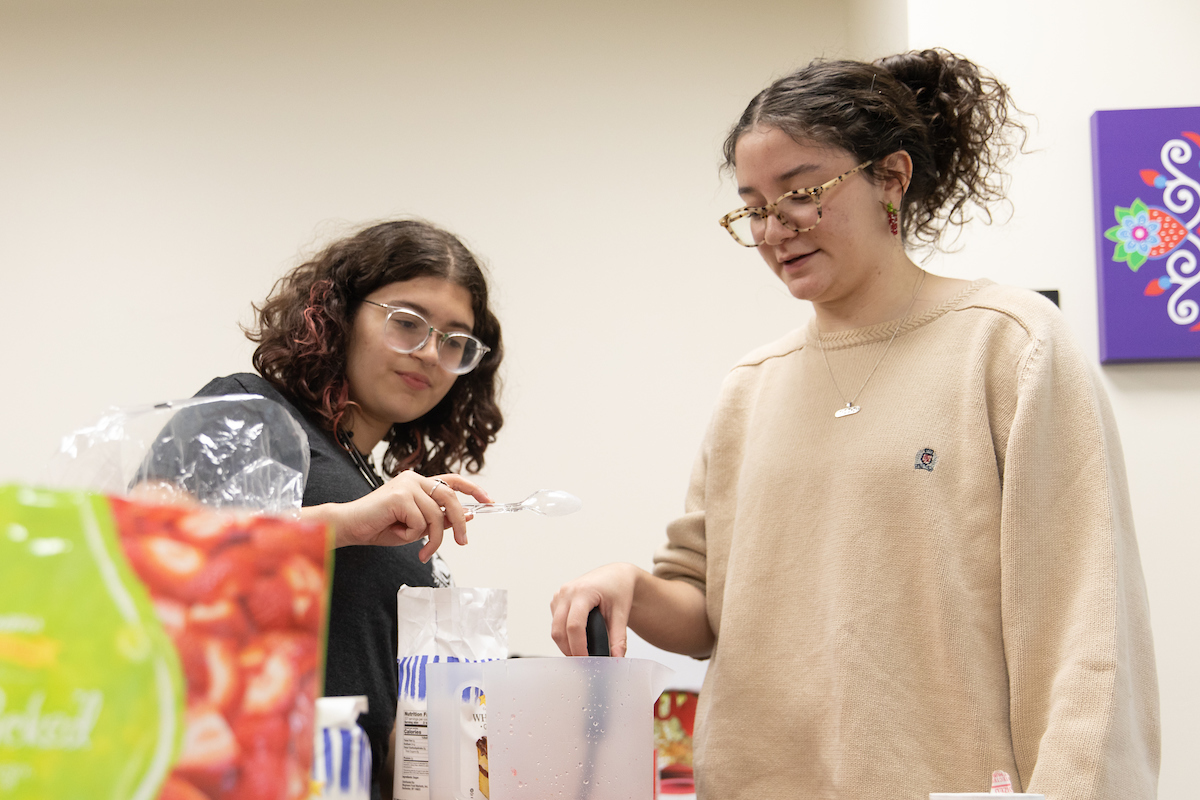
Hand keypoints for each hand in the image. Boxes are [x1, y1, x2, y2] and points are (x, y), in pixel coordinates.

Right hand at [312, 470, 491, 560]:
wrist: (350, 527)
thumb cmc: (380, 527)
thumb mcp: (416, 526)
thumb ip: (439, 519)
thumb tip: (467, 516)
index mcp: (418, 482)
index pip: (451, 480)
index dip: (472, 489)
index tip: (488, 501)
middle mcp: (414, 478)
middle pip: (450, 499)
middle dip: (459, 523)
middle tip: (463, 543)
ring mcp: (407, 485)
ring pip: (436, 516)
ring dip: (432, 539)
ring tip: (421, 551)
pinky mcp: (401, 496)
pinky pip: (420, 523)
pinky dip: (411, 536)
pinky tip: (395, 531)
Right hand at [550, 563, 640, 656]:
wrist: (615, 575)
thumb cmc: (618, 590)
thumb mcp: (622, 614)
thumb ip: (619, 638)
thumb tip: (615, 659)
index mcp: (583, 592)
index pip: (574, 625)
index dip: (578, 646)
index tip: (587, 660)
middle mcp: (567, 592)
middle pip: (559, 630)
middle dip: (569, 649)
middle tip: (584, 661)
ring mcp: (559, 595)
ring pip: (554, 628)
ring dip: (565, 643)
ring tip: (582, 650)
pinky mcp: (557, 600)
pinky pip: (554, 622)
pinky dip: (563, 634)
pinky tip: (576, 637)